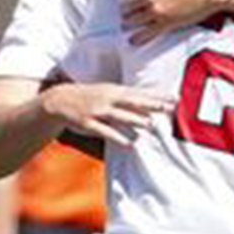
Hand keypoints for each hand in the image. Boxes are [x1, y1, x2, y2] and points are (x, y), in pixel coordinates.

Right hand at [39, 83, 174, 146]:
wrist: (59, 100)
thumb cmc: (90, 98)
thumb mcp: (108, 93)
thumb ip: (127, 101)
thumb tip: (149, 110)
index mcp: (114, 90)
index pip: (140, 93)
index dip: (157, 95)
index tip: (174, 98)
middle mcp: (107, 98)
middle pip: (133, 101)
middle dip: (150, 104)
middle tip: (167, 108)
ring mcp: (97, 110)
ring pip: (119, 115)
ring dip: (135, 119)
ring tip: (150, 124)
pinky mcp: (87, 122)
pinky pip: (104, 130)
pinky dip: (117, 136)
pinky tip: (129, 143)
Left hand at [120, 0, 223, 44]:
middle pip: (127, 4)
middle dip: (125, 7)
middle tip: (124, 9)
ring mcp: (158, 11)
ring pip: (133, 19)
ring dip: (127, 22)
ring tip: (126, 24)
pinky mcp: (167, 23)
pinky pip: (147, 33)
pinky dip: (138, 38)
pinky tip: (133, 40)